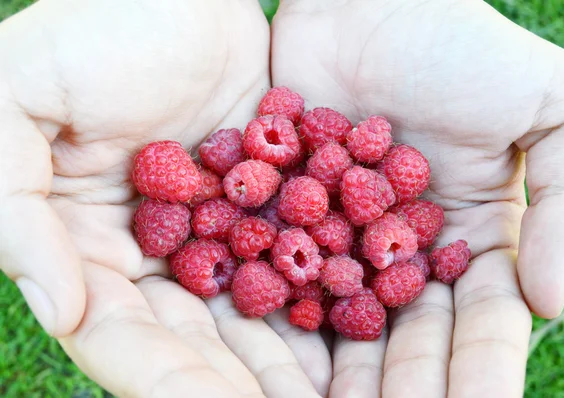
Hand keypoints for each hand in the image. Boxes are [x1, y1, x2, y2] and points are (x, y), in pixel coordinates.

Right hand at [0, 0, 329, 395]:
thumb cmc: (84, 38)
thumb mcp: (16, 108)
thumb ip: (16, 211)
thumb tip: (61, 311)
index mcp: (89, 249)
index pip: (125, 336)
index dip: (168, 380)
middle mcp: (155, 255)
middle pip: (196, 340)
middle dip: (241, 383)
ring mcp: (217, 230)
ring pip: (251, 309)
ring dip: (287, 357)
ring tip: (330, 394)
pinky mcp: (268, 200)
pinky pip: (295, 255)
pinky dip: (321, 291)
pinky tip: (356, 324)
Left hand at [272, 0, 563, 395]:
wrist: (370, 4)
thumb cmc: (464, 48)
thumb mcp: (557, 109)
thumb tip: (546, 302)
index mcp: (472, 237)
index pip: (481, 322)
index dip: (478, 369)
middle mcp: (405, 250)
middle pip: (406, 335)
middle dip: (403, 384)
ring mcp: (341, 236)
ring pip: (342, 318)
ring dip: (340, 370)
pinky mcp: (284, 212)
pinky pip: (279, 272)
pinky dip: (278, 314)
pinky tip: (276, 360)